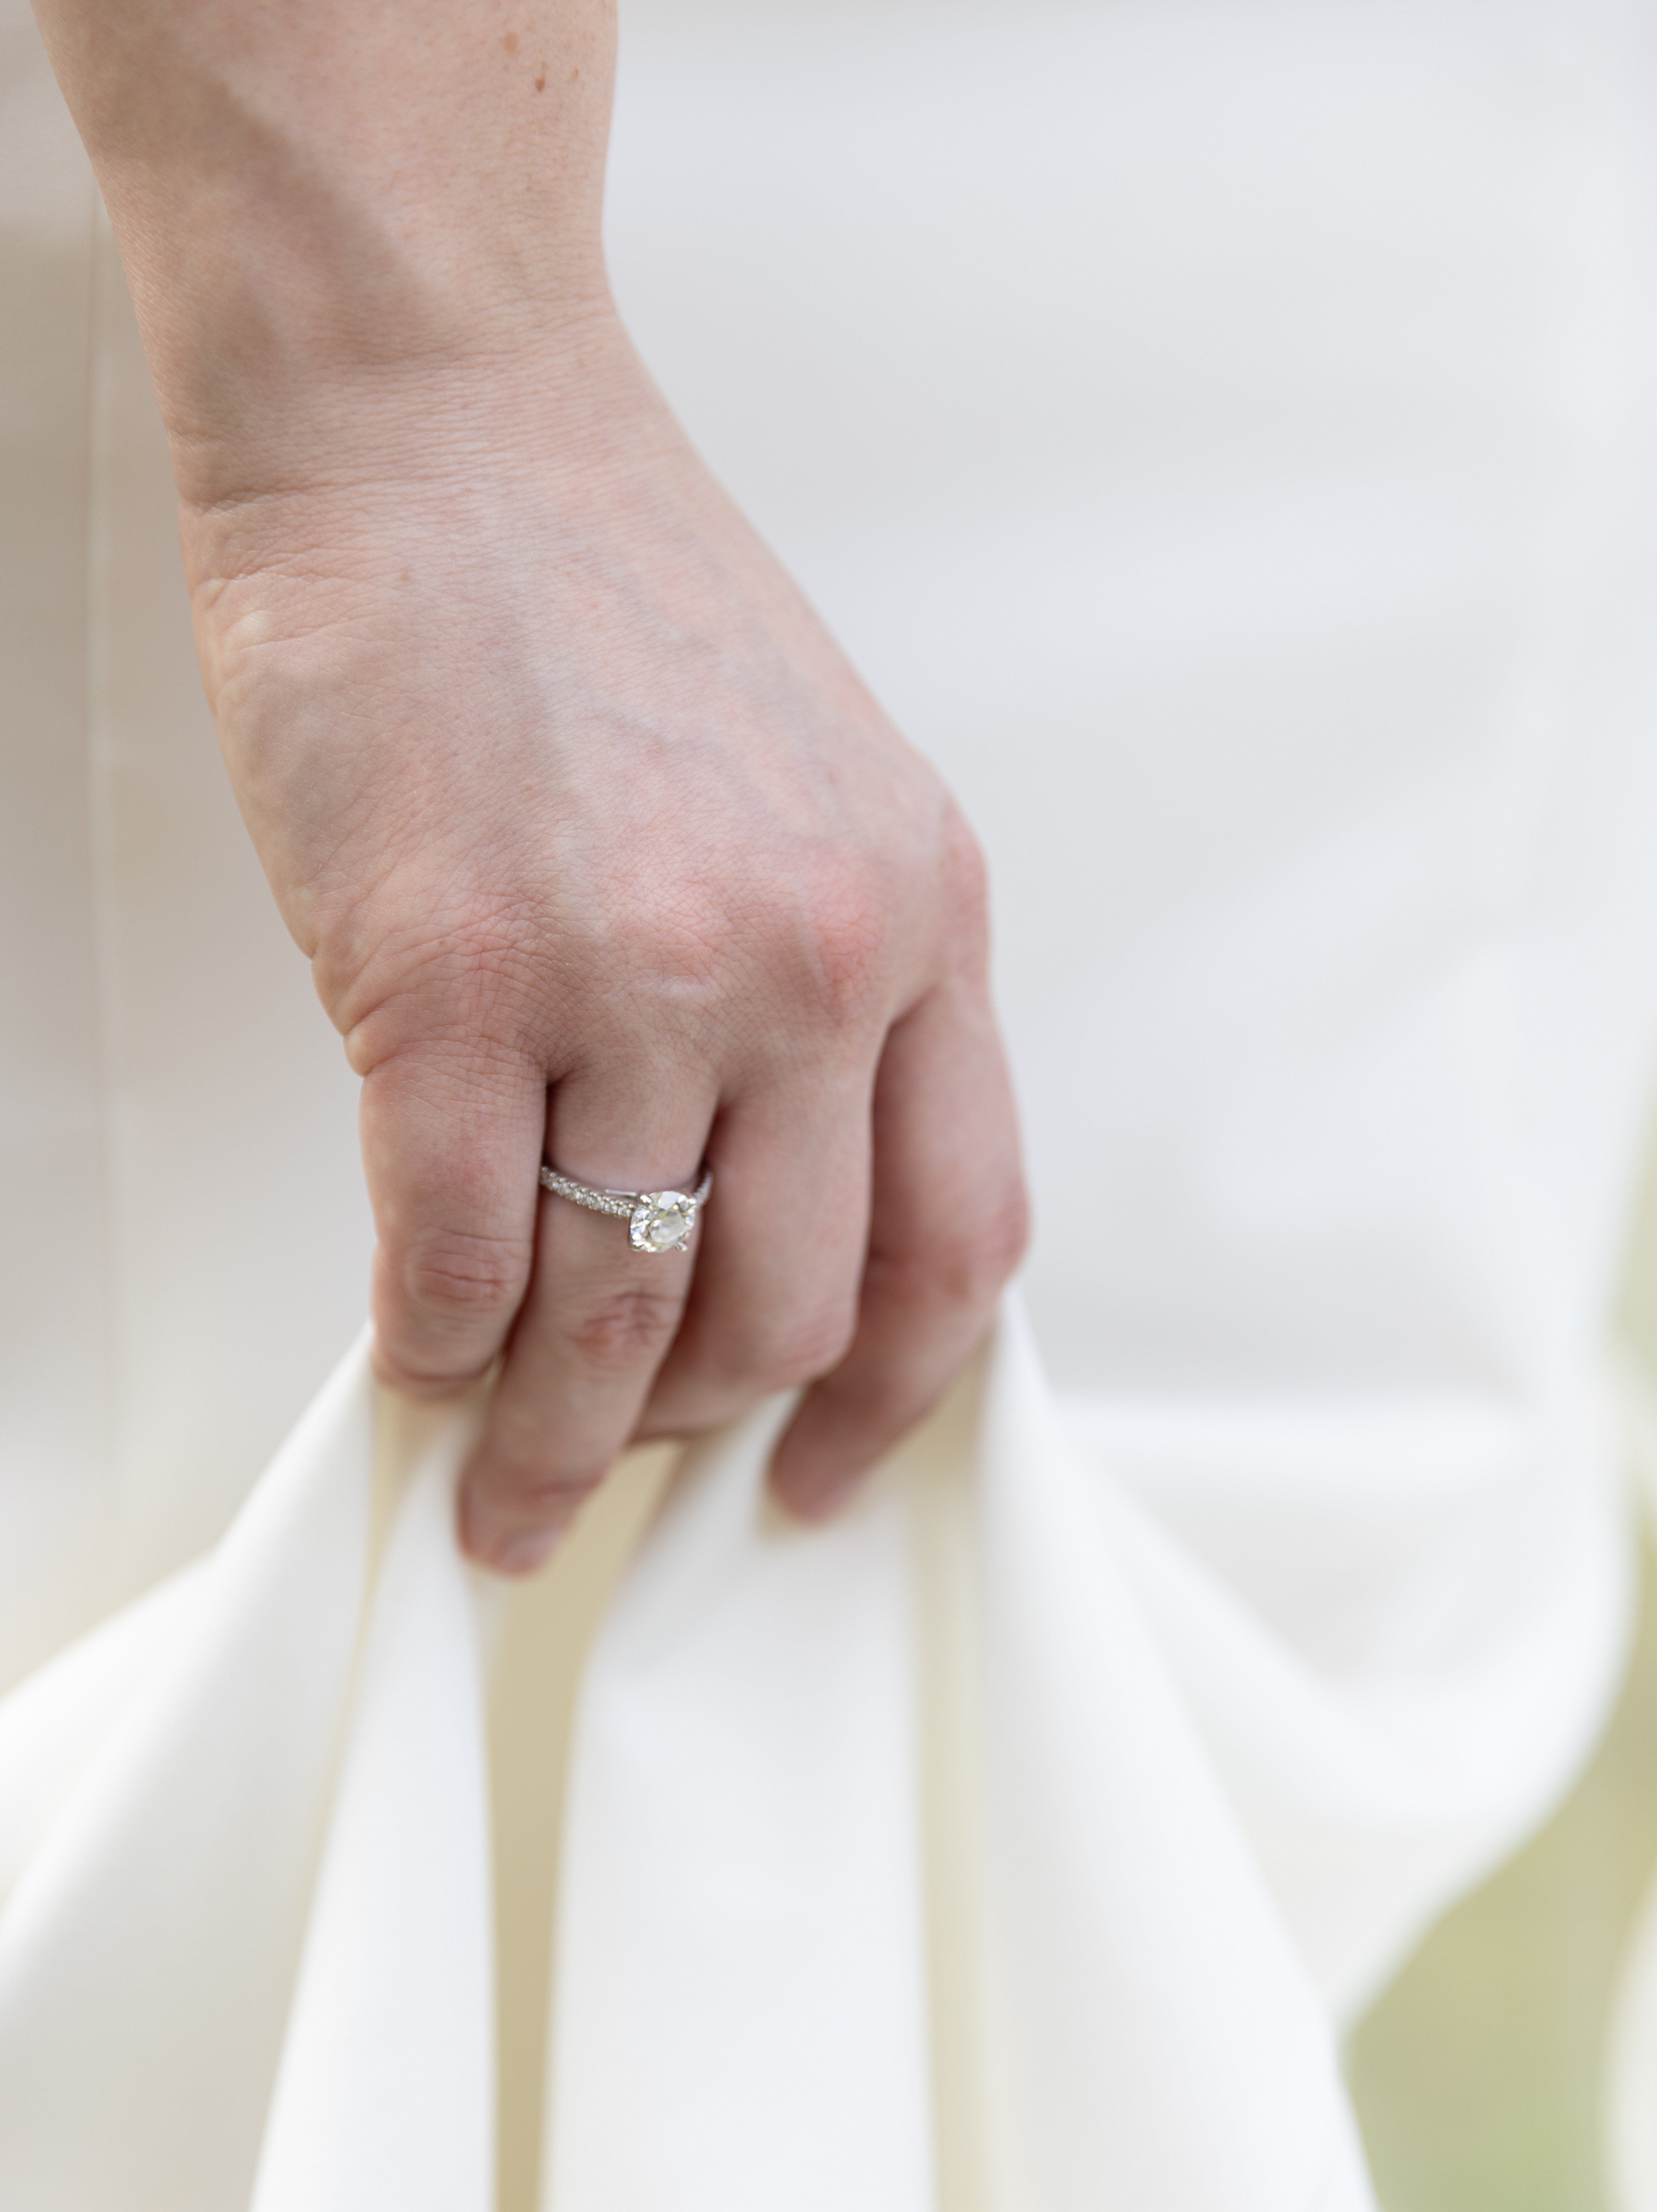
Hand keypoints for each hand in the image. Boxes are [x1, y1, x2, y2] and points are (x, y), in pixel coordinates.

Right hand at [184, 319, 1026, 1569]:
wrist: (439, 427)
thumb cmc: (609, 605)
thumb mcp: (818, 798)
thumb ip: (831, 1005)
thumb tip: (758, 1214)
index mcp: (920, 923)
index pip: (961, 1241)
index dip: (895, 1398)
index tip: (824, 1479)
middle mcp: (807, 965)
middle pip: (787, 1308)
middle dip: (700, 1437)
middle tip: (621, 1478)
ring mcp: (630, 977)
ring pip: (616, 1309)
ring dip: (555, 1438)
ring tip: (505, 1494)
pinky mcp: (447, 980)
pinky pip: (456, 1250)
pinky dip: (435, 1346)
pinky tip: (416, 1370)